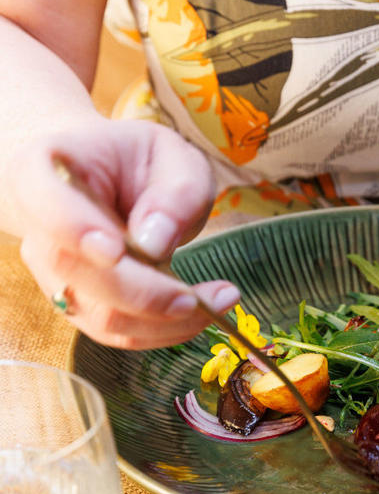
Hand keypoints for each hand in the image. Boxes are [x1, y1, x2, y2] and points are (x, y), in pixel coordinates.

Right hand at [11, 116, 240, 349]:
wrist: (110, 181)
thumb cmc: (140, 163)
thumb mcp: (174, 158)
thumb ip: (172, 193)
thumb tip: (154, 242)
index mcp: (46, 172)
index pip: (46, 203)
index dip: (75, 230)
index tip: (116, 249)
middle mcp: (41, 232)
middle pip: (78, 275)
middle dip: (146, 294)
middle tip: (202, 294)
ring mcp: (58, 277)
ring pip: (103, 317)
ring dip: (167, 320)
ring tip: (222, 298)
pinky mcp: (85, 309)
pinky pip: (123, 334)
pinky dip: (169, 330)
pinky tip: (206, 310)